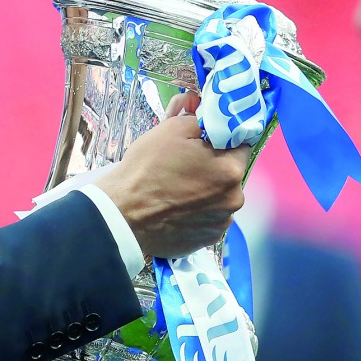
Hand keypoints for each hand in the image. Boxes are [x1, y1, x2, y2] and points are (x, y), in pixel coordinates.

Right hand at [95, 112, 248, 258]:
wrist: (121, 213)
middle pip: (229, 174)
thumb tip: (211, 120)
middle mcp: (234, 200)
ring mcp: (220, 224)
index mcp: (231, 170)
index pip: (239, 146)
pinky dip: (196, 213)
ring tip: (176, 190)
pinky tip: (175, 209)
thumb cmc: (146, 168)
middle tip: (183, 166)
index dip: (220, 142)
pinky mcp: (206, 241)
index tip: (201, 144)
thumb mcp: (172, 129)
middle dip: (212, 168)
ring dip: (205, 192)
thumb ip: (202, 121)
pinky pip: (207, 219)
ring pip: (219, 198)